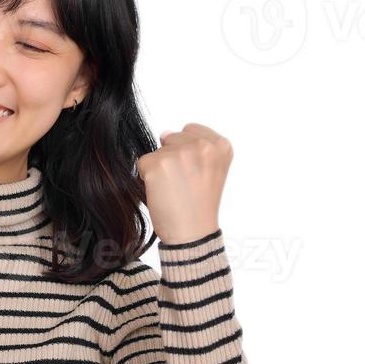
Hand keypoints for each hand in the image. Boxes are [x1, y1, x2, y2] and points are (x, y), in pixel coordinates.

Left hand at [140, 123, 232, 244]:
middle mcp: (202, 146)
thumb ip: (197, 147)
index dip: (187, 151)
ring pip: (157, 151)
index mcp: (221, 146)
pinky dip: (147, 177)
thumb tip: (164, 133)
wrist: (192, 233)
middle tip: (183, 183)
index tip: (194, 173)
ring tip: (174, 189)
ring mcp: (179, 154)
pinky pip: (143, 162)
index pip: (191, 130)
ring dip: (160, 168)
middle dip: (173, 157)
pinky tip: (162, 192)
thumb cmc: (200, 204)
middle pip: (173, 137)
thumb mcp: (213, 170)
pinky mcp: (157, 165)